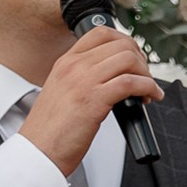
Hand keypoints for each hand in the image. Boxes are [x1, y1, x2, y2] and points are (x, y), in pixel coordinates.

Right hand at [20, 25, 162, 175]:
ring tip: (146, 89)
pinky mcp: (94, 100)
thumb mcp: (59, 93)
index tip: (133, 57)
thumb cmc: (48, 132)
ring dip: (146, 73)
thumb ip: (79, 80)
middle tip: (144, 75)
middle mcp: (74, 67)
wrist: (37, 152)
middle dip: (141, 59)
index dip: (125, 42)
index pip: (101, 34)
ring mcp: (83, 81)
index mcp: (64, 63)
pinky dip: (148, 88)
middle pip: (120, 44)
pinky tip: (148, 97)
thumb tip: (109, 78)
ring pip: (129, 59)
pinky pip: (132, 83)